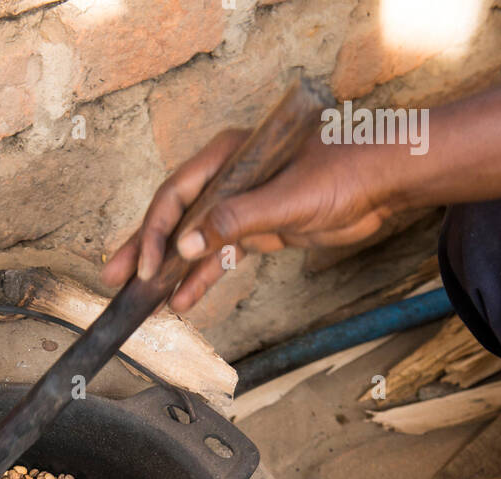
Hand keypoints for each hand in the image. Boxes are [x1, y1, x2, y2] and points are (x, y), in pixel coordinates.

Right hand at [102, 129, 394, 312]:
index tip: (147, 268)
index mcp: (229, 156)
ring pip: (194, 240)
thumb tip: (186, 247)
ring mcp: (242, 205)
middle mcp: (229, 178)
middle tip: (114, 277)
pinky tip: (183, 301)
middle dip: (146, 250)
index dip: (156, 232)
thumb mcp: (286, 199)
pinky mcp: (260, 229)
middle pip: (175, 217)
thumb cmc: (343, 173)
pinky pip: (221, 256)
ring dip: (170, 271)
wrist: (385, 181)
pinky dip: (203, 278)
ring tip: (141, 299)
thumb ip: (234, 221)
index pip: (177, 195)